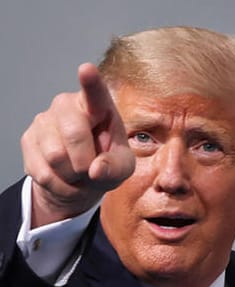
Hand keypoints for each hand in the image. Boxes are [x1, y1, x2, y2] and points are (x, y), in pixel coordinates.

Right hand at [21, 64, 134, 226]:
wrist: (79, 178)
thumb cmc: (106, 164)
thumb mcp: (123, 167)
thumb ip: (116, 166)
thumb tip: (95, 169)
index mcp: (97, 106)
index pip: (94, 92)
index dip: (90, 81)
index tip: (87, 69)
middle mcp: (66, 106)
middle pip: (74, 134)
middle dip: (85, 162)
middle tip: (90, 169)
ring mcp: (44, 120)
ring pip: (56, 156)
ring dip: (71, 175)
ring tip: (77, 172)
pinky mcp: (28, 138)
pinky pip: (43, 171)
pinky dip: (59, 184)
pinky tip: (64, 177)